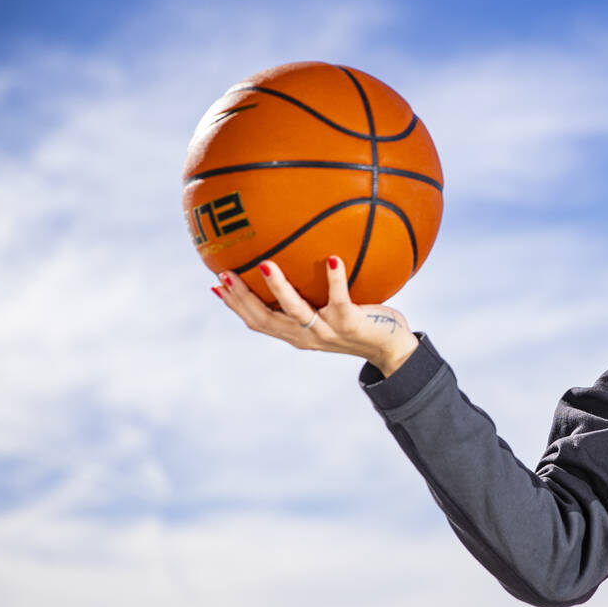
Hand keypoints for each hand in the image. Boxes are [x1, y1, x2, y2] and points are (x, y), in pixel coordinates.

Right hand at [212, 256, 418, 376]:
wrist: (390, 348)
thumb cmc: (358, 322)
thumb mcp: (326, 312)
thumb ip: (308, 297)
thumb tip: (292, 265)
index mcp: (296, 335)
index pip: (257, 321)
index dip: (235, 305)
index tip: (217, 283)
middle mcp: (307, 336)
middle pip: (265, 319)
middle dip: (242, 297)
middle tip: (226, 273)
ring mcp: (328, 331)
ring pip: (296, 311)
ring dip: (279, 288)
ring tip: (266, 264)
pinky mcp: (350, 323)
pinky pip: (341, 298)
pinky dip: (335, 279)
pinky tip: (332, 258)